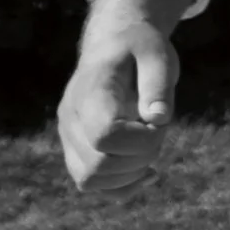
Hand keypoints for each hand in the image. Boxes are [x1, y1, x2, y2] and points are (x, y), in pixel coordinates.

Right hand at [57, 15, 178, 190]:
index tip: (159, 120)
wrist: (115, 43)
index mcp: (89, 94)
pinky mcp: (77, 149)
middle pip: (97, 165)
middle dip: (140, 157)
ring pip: (90, 180)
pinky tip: (148, 172)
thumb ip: (157, 83)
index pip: (104, 136)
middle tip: (157, 130)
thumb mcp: (157, 53)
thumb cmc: (139, 46)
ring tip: (150, 144)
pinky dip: (121, 186)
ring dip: (130, 173)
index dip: (141, 139)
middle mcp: (71, 119)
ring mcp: (70, 137)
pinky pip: (92, 184)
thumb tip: (159, 119)